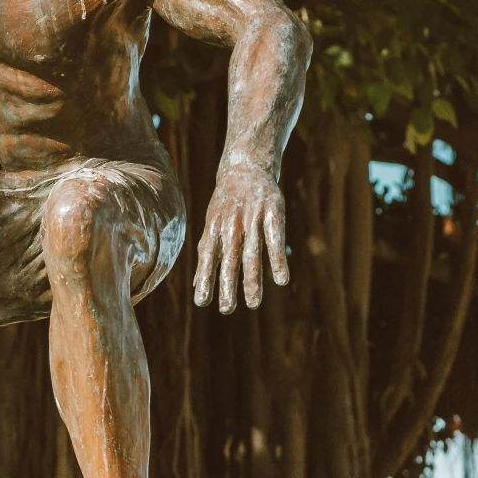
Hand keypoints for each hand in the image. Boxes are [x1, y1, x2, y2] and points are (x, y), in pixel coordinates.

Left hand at [194, 161, 287, 312]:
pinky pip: (275, 240)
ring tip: (253, 304)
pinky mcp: (273, 212)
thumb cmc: (226, 203)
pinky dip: (278, 260)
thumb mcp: (211, 225)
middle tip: (226, 310)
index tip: (202, 302)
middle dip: (227, 285)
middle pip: (229, 259)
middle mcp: (231, 225)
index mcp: (214, 228)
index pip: (207, 257)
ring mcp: (252, 218)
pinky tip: (282, 280)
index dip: (205, 278)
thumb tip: (196, 285)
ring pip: (252, 253)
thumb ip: (207, 255)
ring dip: (252, 279)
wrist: (245, 167)